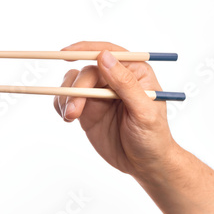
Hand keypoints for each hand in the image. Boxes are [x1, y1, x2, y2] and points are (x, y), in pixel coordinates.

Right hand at [54, 41, 176, 178]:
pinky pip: (66, 99)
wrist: (144, 165)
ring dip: (66, 98)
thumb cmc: (152, 137)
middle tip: (74, 111)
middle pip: (86, 71)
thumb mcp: (143, 111)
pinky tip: (67, 118)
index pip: (108, 53)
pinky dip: (60, 105)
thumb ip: (125, 83)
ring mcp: (98, 95)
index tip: (66, 54)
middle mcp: (114, 80)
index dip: (85, 48)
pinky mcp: (86, 110)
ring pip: (72, 83)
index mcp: (134, 73)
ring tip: (70, 117)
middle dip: (76, 89)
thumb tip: (104, 57)